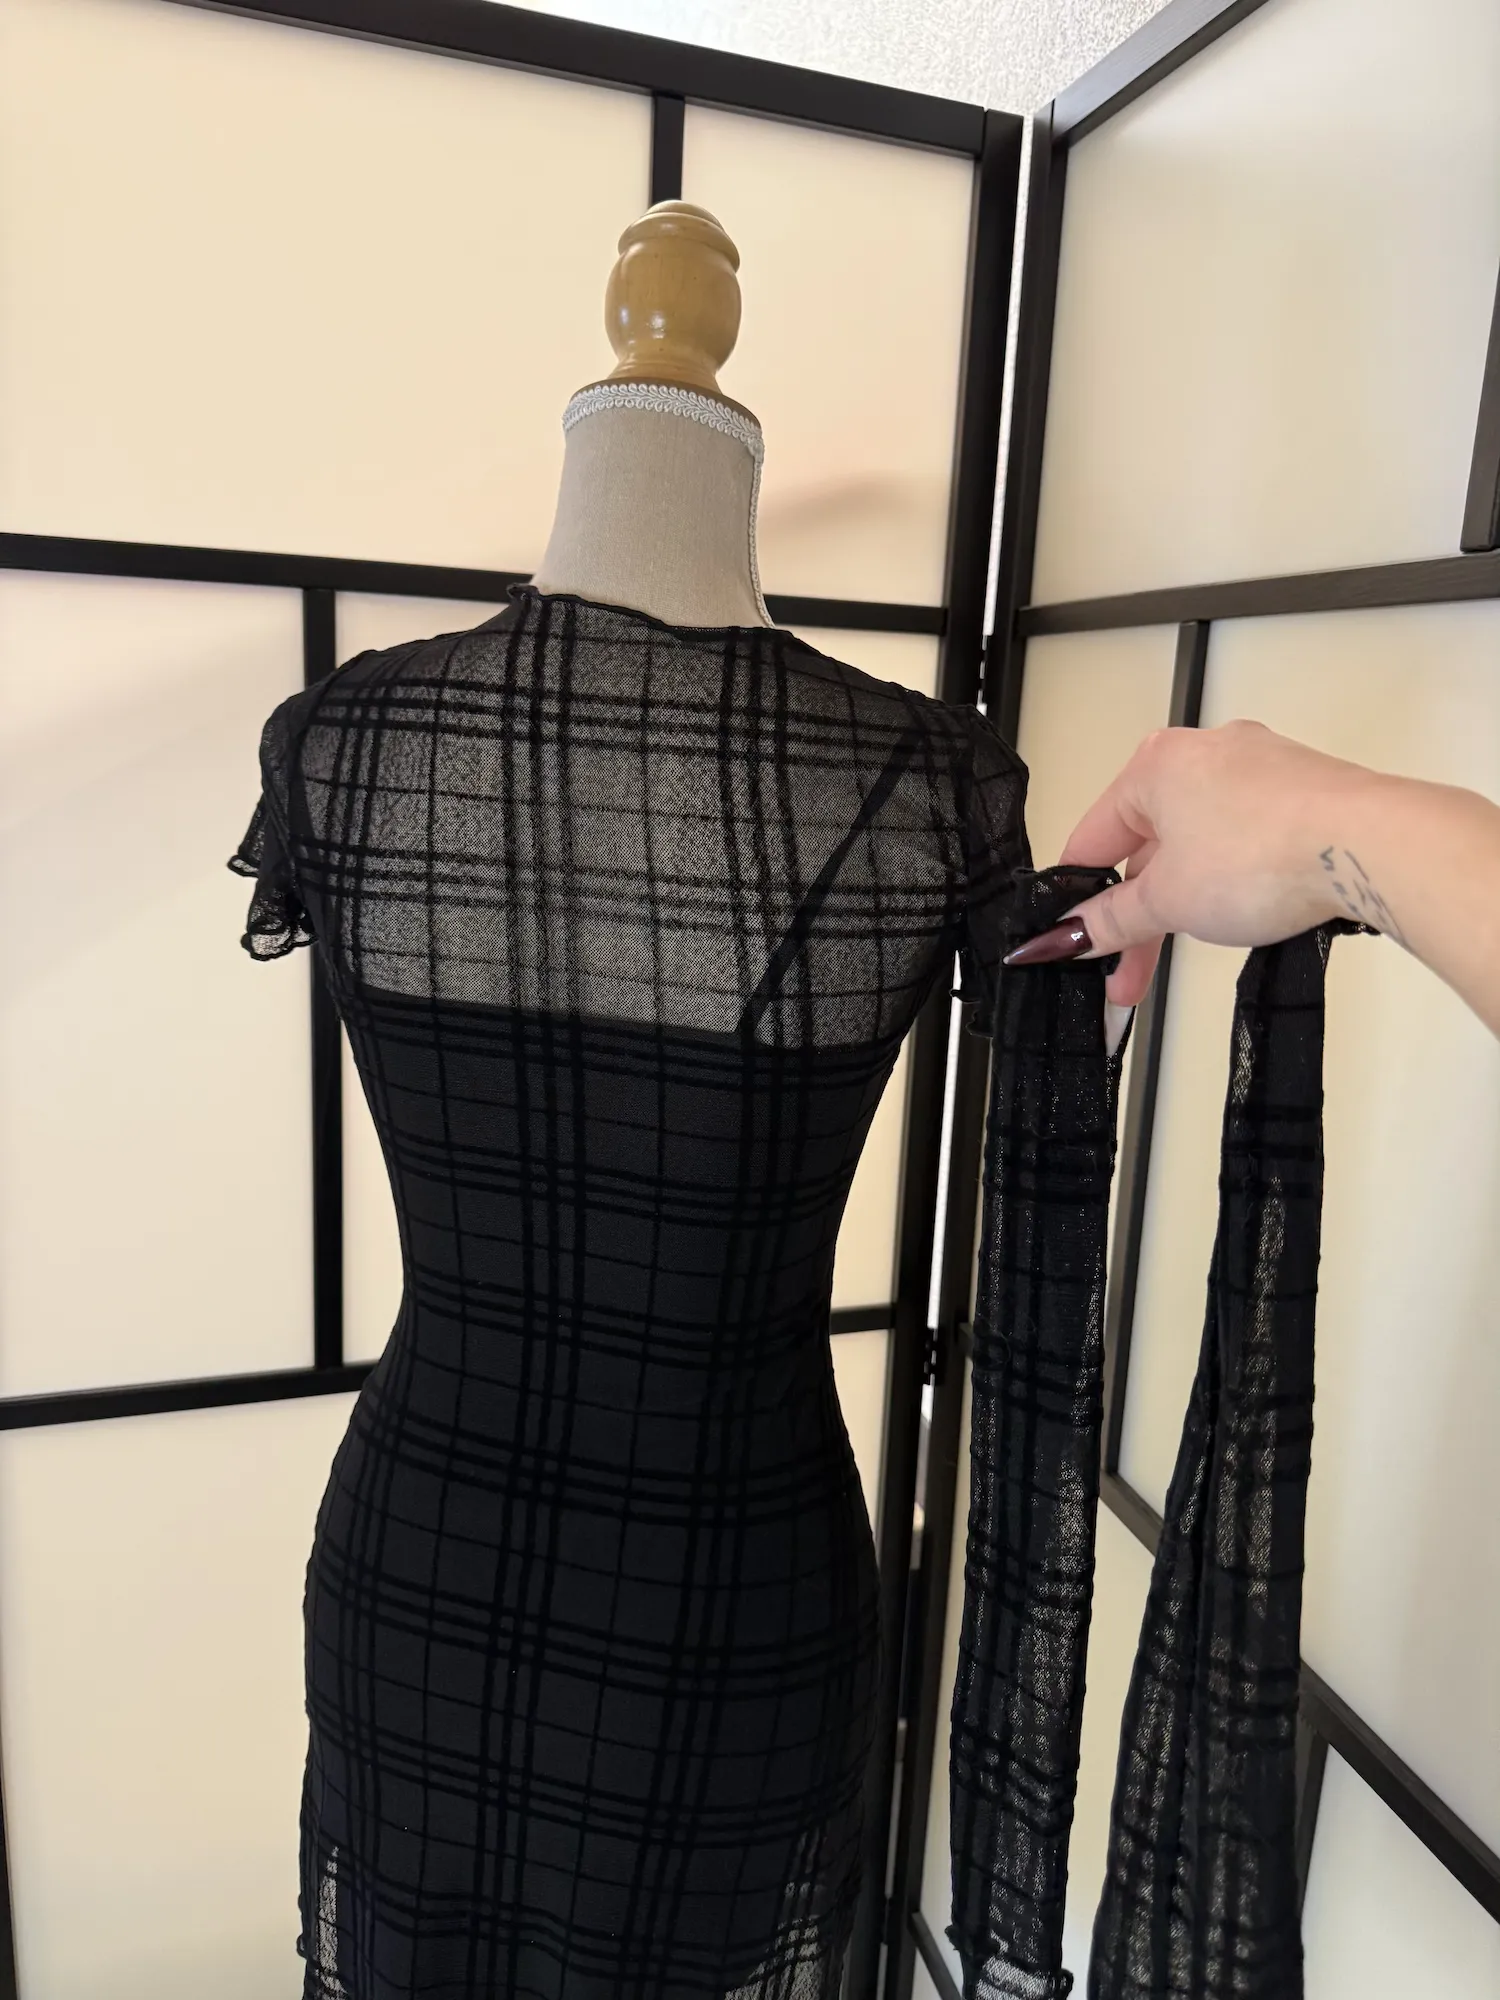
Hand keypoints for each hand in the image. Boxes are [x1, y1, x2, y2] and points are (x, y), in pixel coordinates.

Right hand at [1028, 721, 1385, 1006]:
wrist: (1369, 846)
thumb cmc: (1267, 851)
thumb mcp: (1167, 901)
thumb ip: (1111, 920)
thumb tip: (1072, 934)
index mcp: (1155, 763)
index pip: (1092, 839)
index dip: (1075, 898)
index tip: (1070, 939)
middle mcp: (1204, 753)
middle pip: (1148, 848)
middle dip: (1137, 917)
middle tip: (1127, 973)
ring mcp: (1259, 770)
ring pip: (1198, 846)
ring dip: (1183, 904)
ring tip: (1185, 950)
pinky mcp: (1301, 792)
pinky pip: (1243, 841)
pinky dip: (1229, 881)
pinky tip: (1237, 913)